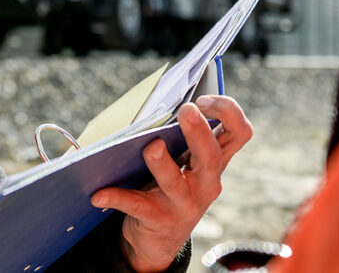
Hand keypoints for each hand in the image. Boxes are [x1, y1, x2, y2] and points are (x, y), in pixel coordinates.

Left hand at [90, 95, 252, 271]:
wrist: (158, 239)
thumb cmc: (171, 185)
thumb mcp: (186, 162)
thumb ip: (183, 136)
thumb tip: (161, 102)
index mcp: (215, 161)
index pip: (239, 133)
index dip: (227, 112)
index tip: (203, 100)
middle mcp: (207, 183)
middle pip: (212, 155)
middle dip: (199, 131)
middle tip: (186, 109)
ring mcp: (184, 204)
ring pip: (175, 182)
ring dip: (161, 163)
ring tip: (151, 146)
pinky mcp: (158, 220)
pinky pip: (137, 206)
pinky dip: (116, 197)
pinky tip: (98, 193)